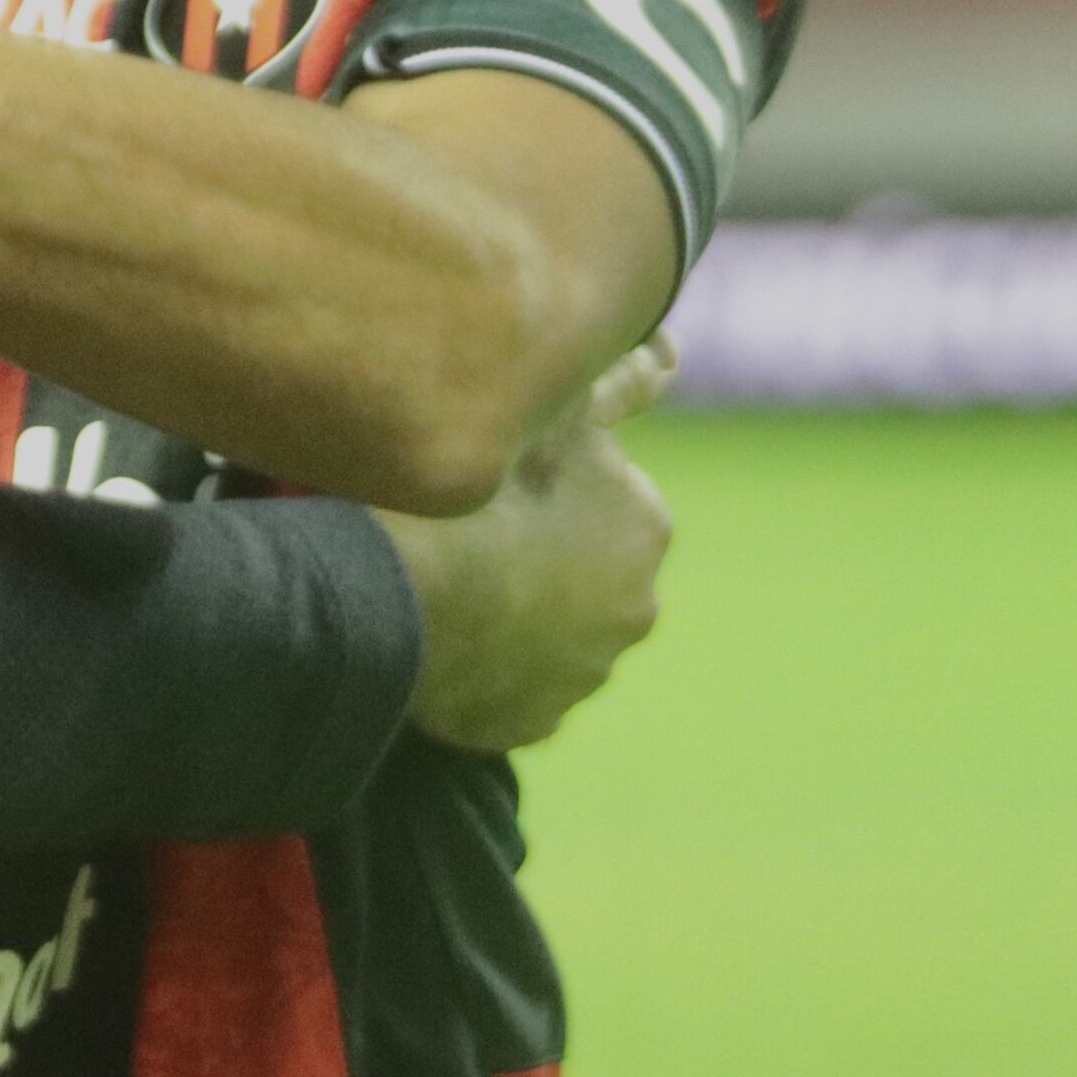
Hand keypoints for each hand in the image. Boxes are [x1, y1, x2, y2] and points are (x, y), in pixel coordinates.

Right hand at [375, 339, 676, 752]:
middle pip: (586, 572)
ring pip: (549, 633)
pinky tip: (443, 636)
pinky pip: (509, 688)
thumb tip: (672, 355)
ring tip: (448, 586)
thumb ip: (620, 382)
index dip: (556, 484)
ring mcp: (584, 673)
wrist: (405, 595)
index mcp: (645, 526)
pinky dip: (485, 668)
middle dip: (544, 557)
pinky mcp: (532, 721)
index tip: (502, 482)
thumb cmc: (480, 489)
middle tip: (470, 532)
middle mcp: (635, 607)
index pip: (610, 499)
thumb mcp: (555, 410)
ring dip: (515, 615)